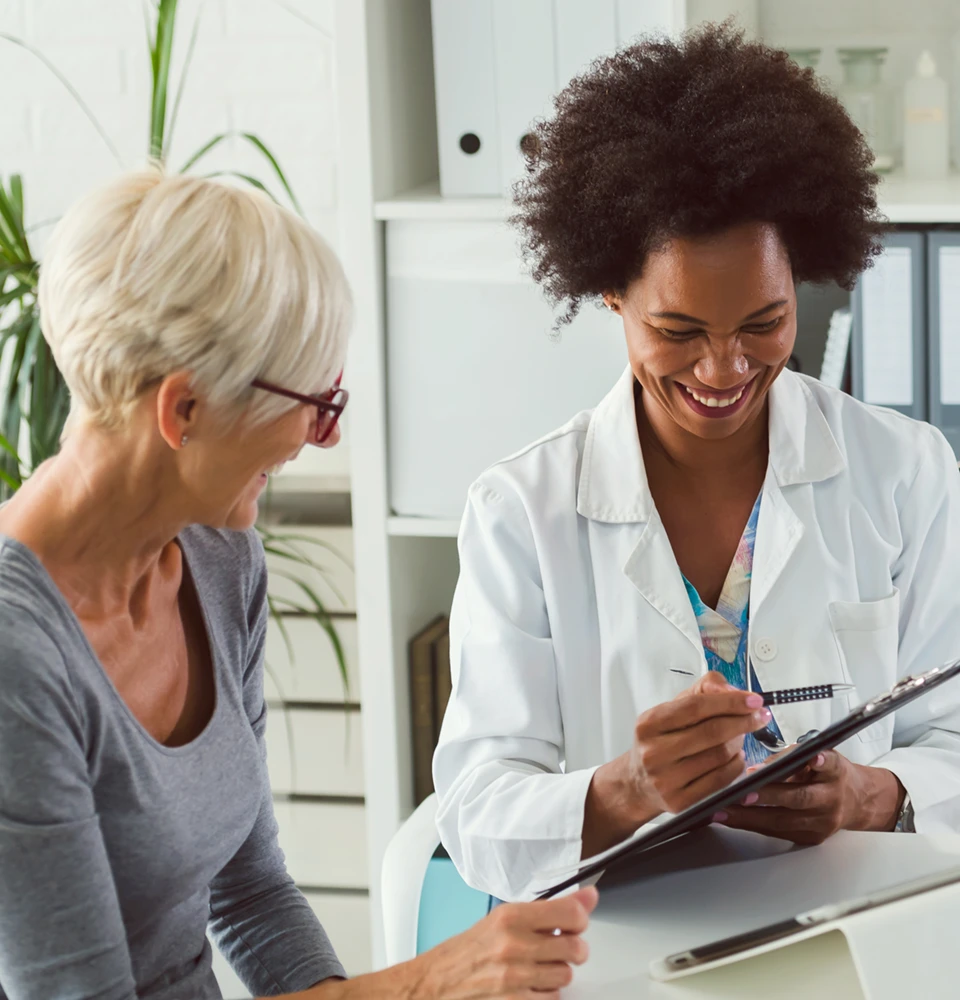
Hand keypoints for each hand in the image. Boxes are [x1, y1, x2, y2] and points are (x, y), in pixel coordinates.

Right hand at [410, 887, 597, 998]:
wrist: (439, 982)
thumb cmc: (471, 949)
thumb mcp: (505, 918)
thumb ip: (549, 908)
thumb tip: (588, 897)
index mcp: (511, 916)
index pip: (571, 913)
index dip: (580, 919)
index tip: (576, 921)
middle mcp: (514, 945)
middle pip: (576, 948)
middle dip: (572, 948)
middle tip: (559, 946)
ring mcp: (515, 977)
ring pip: (566, 975)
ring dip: (557, 972)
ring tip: (538, 966)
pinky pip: (553, 999)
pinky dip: (546, 993)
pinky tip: (531, 984)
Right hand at [628, 671, 773, 815]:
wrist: (638, 782)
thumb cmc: (660, 740)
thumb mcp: (672, 709)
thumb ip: (702, 691)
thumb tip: (731, 690)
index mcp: (649, 723)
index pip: (696, 707)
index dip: (729, 702)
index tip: (754, 700)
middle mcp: (654, 752)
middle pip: (711, 732)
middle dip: (743, 722)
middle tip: (759, 717)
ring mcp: (666, 779)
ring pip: (719, 756)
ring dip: (739, 743)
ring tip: (740, 736)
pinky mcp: (680, 801)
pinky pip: (721, 780)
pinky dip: (736, 766)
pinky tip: (735, 757)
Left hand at [716, 750, 904, 843]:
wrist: (857, 801)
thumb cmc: (828, 772)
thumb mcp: (817, 754)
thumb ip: (790, 757)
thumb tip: (755, 769)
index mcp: (835, 772)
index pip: (829, 765)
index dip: (820, 762)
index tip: (813, 758)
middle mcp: (831, 798)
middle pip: (799, 798)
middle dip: (768, 797)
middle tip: (740, 795)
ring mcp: (823, 823)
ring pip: (784, 822)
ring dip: (750, 818)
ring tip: (723, 812)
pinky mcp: (812, 838)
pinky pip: (779, 832)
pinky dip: (753, 825)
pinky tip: (732, 820)